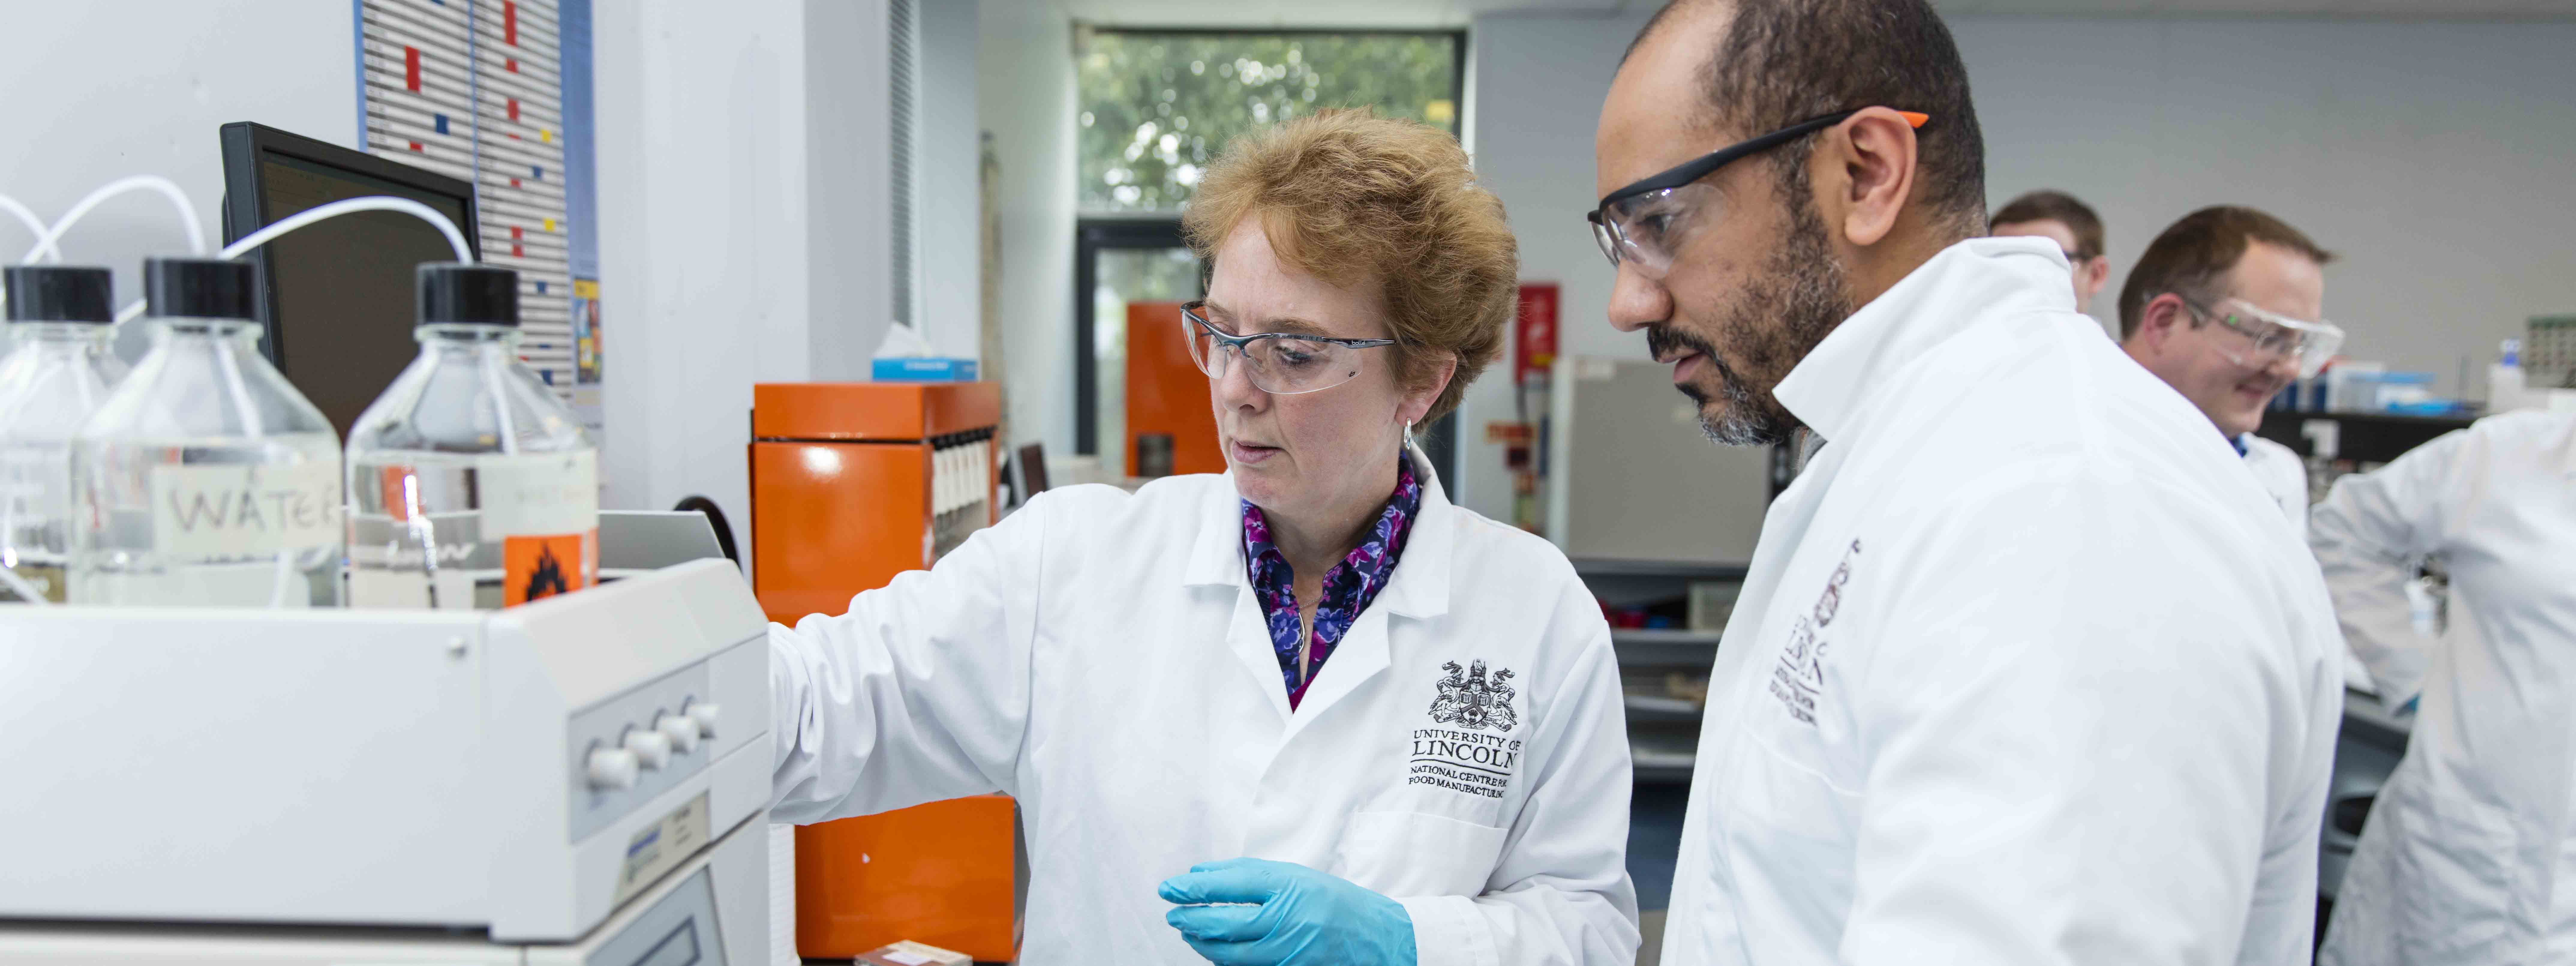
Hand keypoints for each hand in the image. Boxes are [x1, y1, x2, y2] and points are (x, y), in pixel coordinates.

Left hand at [1157, 857, 1416, 965]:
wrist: (1379, 939)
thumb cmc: (1336, 903)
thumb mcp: (1297, 877)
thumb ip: (1249, 874)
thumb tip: (1200, 874)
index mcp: (1292, 886)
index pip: (1231, 884)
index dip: (1194, 887)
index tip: (1170, 887)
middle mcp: (1289, 920)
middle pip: (1224, 922)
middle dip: (1190, 918)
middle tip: (1172, 912)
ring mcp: (1288, 951)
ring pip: (1229, 953)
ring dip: (1201, 942)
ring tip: (1187, 930)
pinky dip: (1224, 960)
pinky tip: (1213, 951)